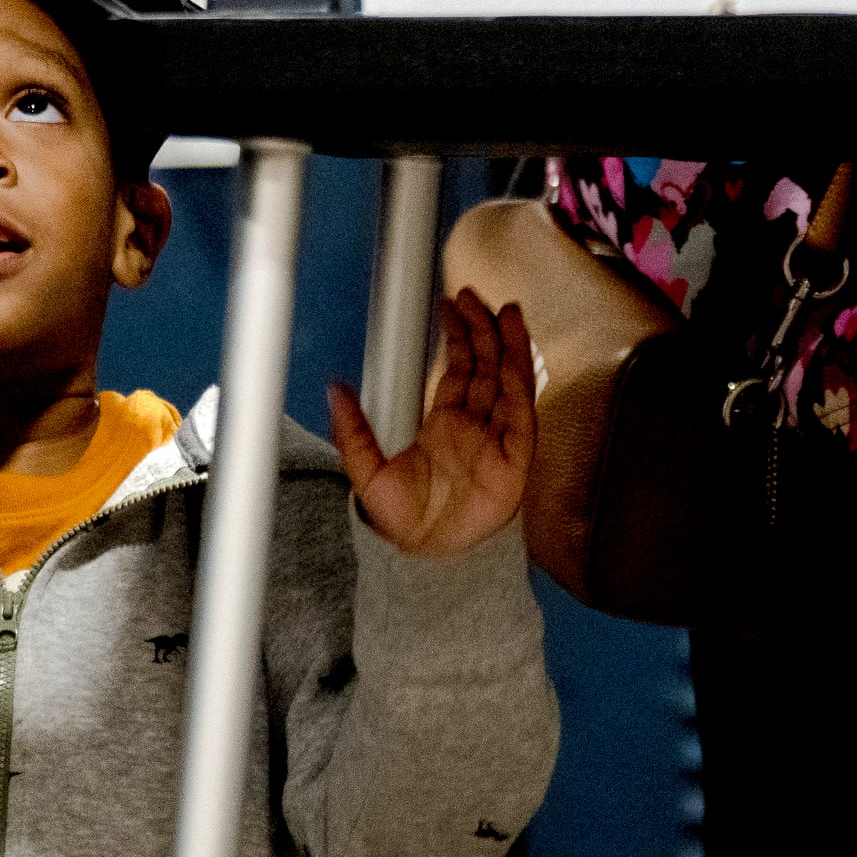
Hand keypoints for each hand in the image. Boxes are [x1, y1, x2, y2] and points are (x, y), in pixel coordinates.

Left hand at [327, 288, 535, 557]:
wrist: (427, 560)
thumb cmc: (403, 523)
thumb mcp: (367, 471)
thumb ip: (353, 430)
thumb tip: (334, 389)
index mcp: (444, 426)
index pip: (457, 370)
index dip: (458, 337)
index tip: (451, 305)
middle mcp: (474, 428)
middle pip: (485, 368)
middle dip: (483, 330)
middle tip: (474, 296)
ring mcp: (497, 442)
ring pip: (508, 383)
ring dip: (508, 347)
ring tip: (508, 311)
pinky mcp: (515, 460)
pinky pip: (522, 414)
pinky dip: (521, 384)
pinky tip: (516, 356)